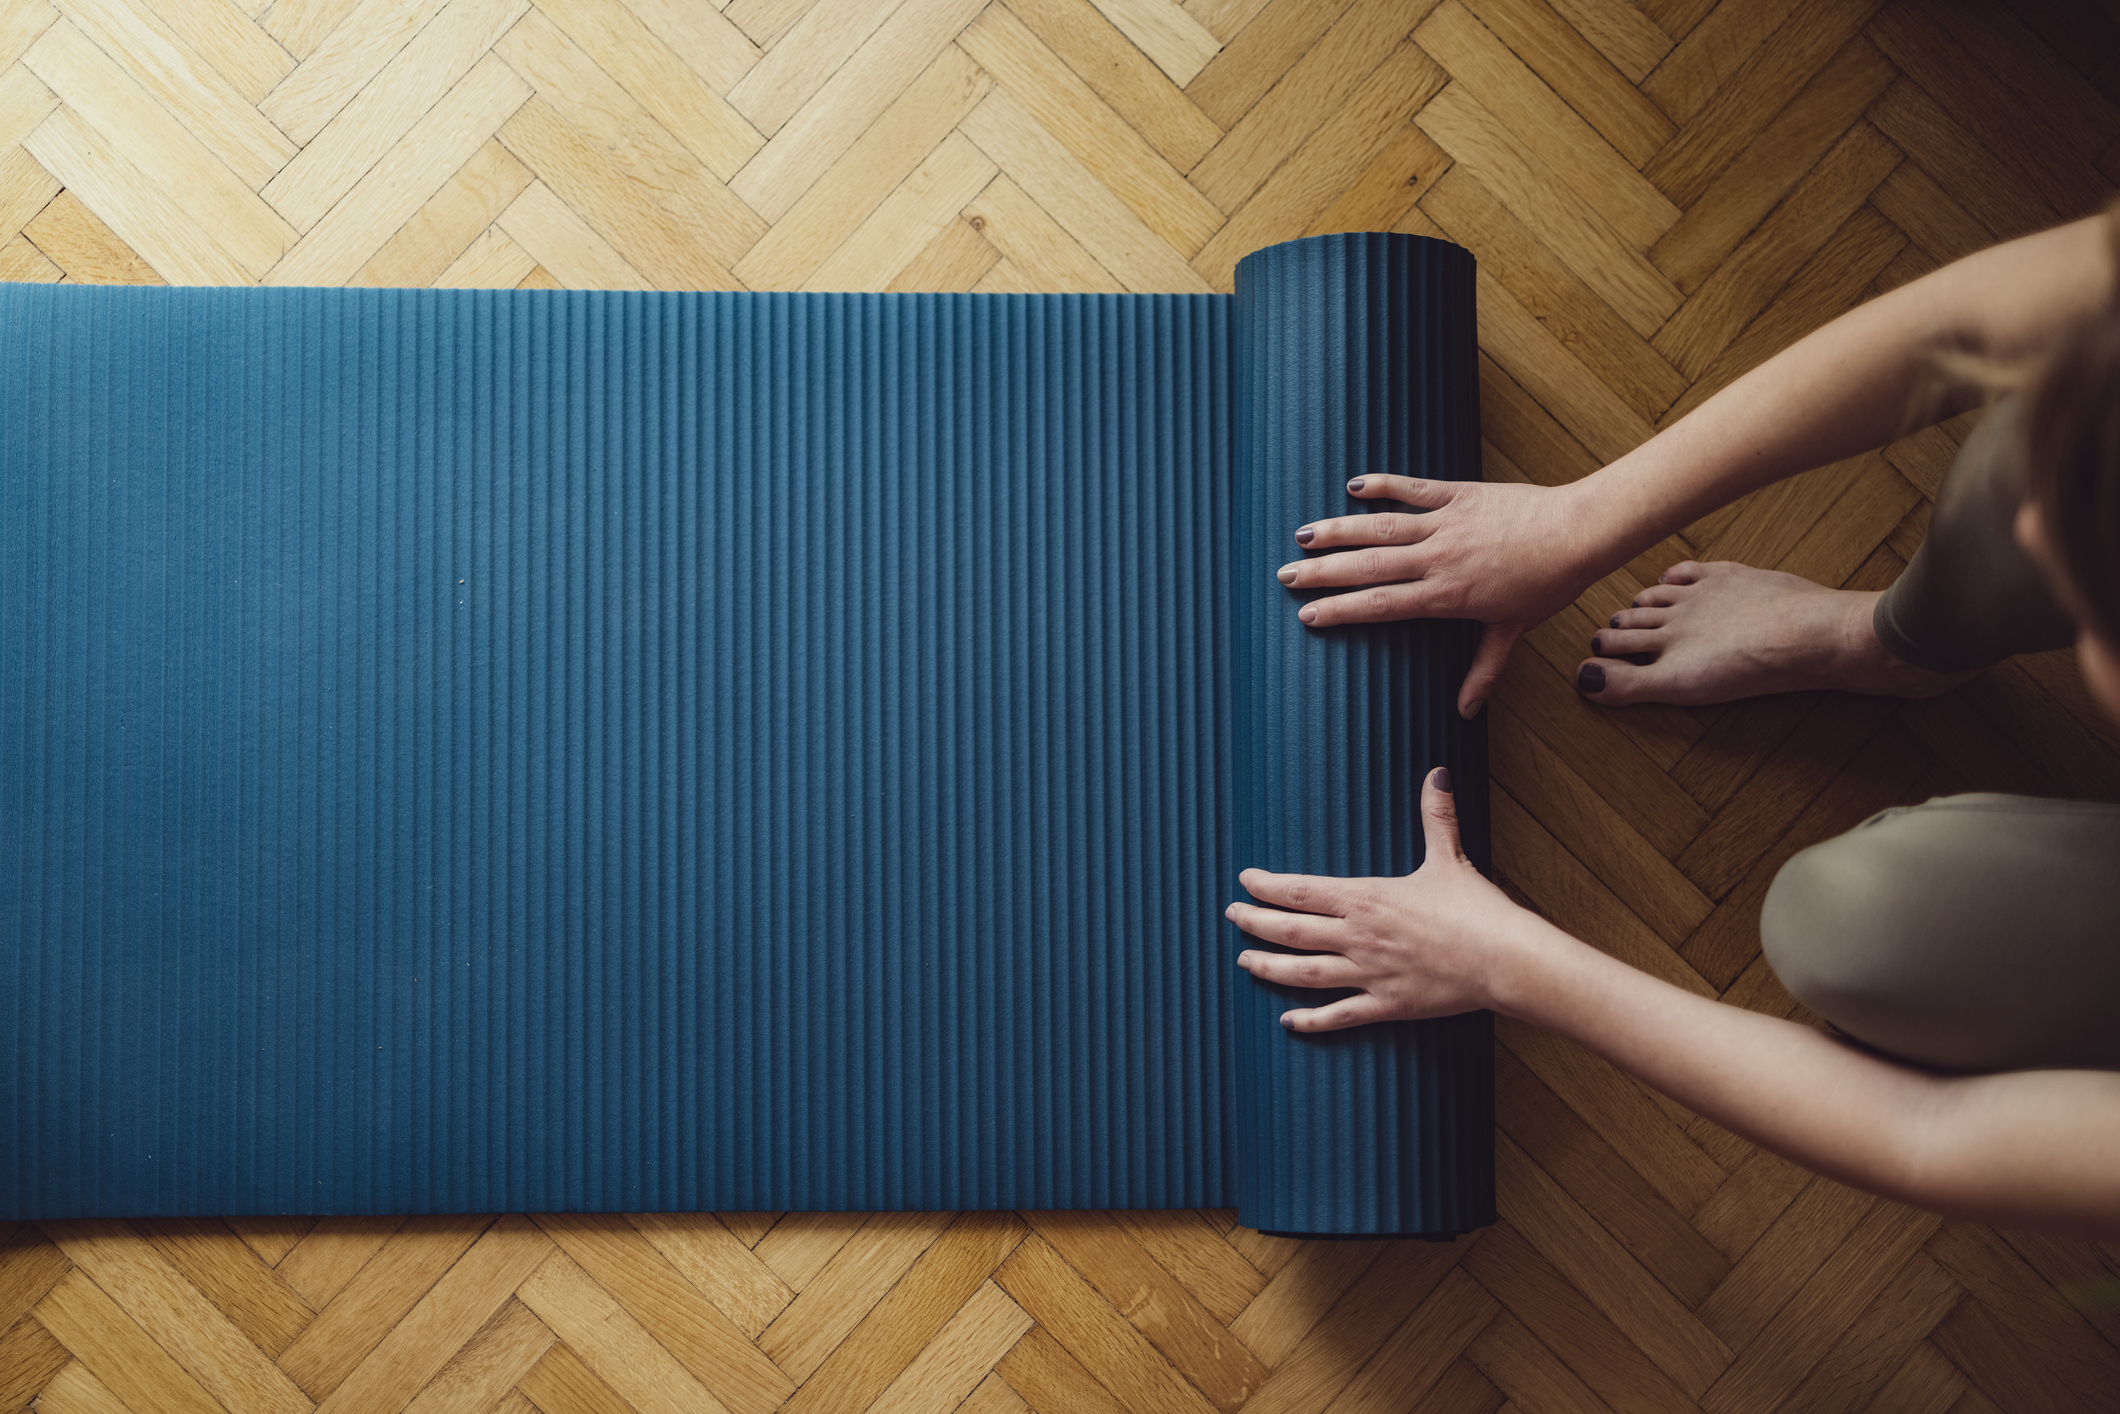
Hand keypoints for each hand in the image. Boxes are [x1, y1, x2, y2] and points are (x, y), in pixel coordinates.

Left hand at [1226, 769, 1555, 1030]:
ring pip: (1303, 974)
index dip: (1267, 887)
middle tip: (1230, 916)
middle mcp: (1359, 938)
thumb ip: (1436, 816)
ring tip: (1244, 961)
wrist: (1505, 959)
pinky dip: (1309, 1021)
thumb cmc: (1478, 909)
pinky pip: (1339, 1016)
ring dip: (1269, 968)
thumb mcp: (1450, 857)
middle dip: (1255, 924)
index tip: (1244, 881)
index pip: (1301, 891)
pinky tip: (1288, 1021)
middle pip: (1291, 932)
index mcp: (1367, 899)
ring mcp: (1370, 975)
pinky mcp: (1387, 1006)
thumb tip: (1437, 773)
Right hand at [1277, 476, 1606, 716]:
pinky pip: (1413, 487)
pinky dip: (1383, 484)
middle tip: (1284, 575)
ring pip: (1381, 526)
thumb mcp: (1511, 630)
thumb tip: (1467, 713)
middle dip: (1322, 572)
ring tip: (1303, 535)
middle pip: (1368, 566)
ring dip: (1339, 530)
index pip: (1380, 605)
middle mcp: (1438, 558)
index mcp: (1446, 595)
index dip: (1340, 610)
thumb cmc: (1547, 583)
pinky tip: (1353, 486)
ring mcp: (1446, 523)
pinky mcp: (1458, 493)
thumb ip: (1484, 671)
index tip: (1307, 614)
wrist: (1578, 533)